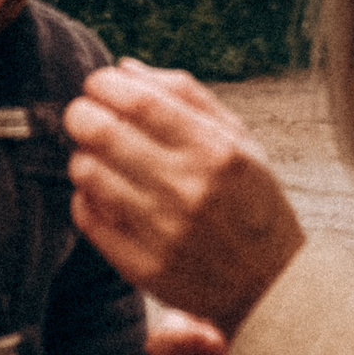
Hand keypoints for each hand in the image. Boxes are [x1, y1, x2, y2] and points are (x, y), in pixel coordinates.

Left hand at [64, 61, 305, 336]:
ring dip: (83, 155)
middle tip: (85, 115)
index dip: (104, 84)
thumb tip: (124, 67)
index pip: (139, 101)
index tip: (98, 84)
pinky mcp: (143, 267)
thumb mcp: (240, 141)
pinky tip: (106, 194)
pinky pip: (86, 216)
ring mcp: (164, 232)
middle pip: (102, 133)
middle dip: (81, 113)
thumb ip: (185, 96)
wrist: (272, 287)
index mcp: (217, 152)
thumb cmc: (252, 201)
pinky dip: (86, 196)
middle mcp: (189, 190)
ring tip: (99, 158)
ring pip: (86, 172)